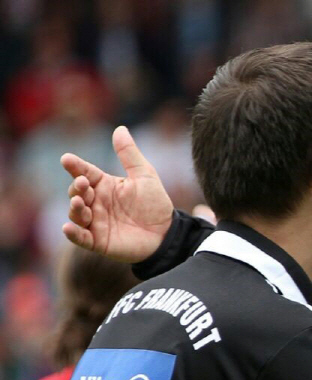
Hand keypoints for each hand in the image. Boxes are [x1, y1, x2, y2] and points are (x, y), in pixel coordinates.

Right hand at [61, 126, 174, 260]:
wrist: (168, 233)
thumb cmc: (156, 204)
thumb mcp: (145, 176)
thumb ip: (130, 155)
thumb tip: (120, 128)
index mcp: (104, 185)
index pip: (85, 172)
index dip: (75, 166)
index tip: (67, 159)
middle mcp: (96, 202)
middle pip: (77, 192)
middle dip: (77, 187)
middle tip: (84, 184)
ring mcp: (95, 222)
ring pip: (76, 213)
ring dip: (74, 207)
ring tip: (79, 202)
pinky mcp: (98, 241)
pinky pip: (80, 238)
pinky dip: (73, 233)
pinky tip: (68, 227)